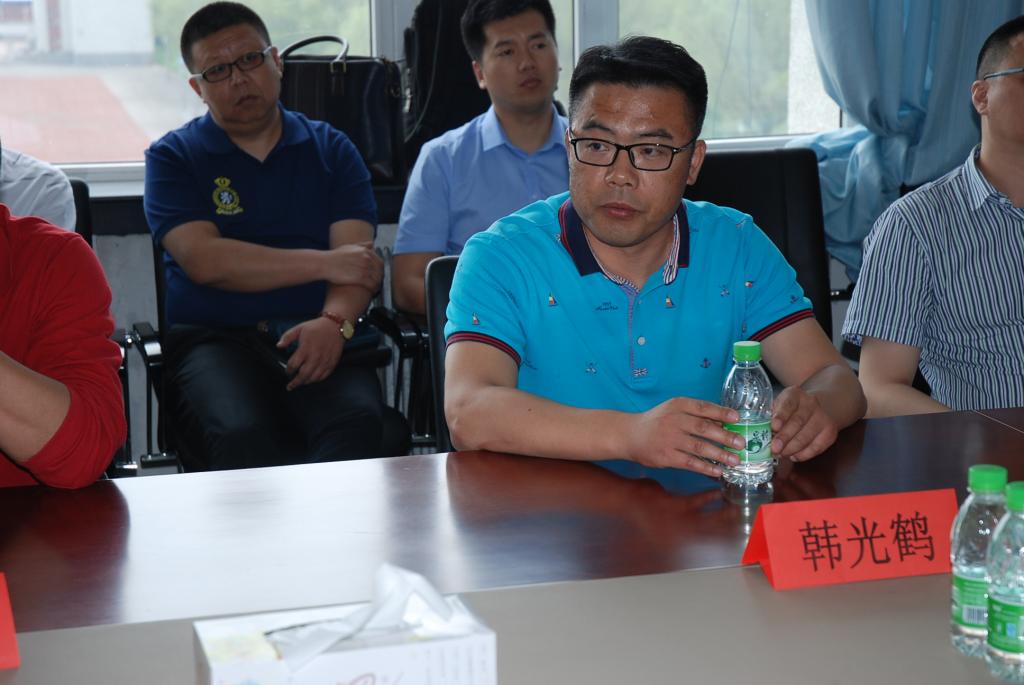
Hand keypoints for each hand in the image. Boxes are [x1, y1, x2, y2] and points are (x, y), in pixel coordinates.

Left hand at [277, 317, 343, 390]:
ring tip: (301, 383)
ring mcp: (324, 361)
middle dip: (295, 382)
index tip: (287, 371)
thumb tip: (278, 346)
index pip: (293, 365)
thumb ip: (287, 337)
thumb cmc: (316, 327)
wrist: (335, 326)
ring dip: (306, 382)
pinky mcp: (332, 363)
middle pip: (303, 375)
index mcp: (305, 348)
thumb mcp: (299, 329)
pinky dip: (317, 380)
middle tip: (290, 386)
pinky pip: (324, 376)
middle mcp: (315, 357)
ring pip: (314, 378)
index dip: (288, 370)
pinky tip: (312, 379)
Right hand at [322, 242, 382, 289]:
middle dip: (380, 278)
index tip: (379, 275)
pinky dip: (374, 289)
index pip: (380, 262)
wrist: (325, 264)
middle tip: (378, 283)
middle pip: (380, 271)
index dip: (380, 271)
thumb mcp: (349, 247)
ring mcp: (364, 268)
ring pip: (377, 278)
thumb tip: (372, 244)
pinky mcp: (360, 278)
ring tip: (375, 289)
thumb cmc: (334, 256)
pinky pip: (372, 285)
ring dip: (378, 285)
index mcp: (365, 251)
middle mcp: (367, 258)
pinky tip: (371, 292)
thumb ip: (362, 245)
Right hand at [626, 397, 743, 476]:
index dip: (722, 412)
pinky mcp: (666, 456)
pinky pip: (690, 462)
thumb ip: (696, 415)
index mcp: (678, 405)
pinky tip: (717, 471)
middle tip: (741, 443)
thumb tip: (723, 423)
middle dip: (725, 436)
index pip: (703, 407)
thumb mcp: (674, 410)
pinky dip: (705, 467)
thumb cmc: (657, 421)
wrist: (629, 434)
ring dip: (720, 454)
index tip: (737, 418)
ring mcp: (669, 439)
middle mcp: (674, 420)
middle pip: (704, 428)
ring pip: (699, 447)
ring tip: (735, 460)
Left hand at [771, 386, 838, 461]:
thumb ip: (769, 416)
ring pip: (807, 436)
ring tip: (781, 454)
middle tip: (774, 449)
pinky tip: (793, 456)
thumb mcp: (777, 406)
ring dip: (792, 449)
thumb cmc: (788, 410)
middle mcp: (811, 403)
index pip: (788, 404)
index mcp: (794, 394)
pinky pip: (817, 447)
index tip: (774, 427)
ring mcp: (823, 417)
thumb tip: (759, 434)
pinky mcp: (829, 431)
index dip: (781, 416)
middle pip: (798, 422)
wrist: (811, 409)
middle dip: (785, 438)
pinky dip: (803, 454)